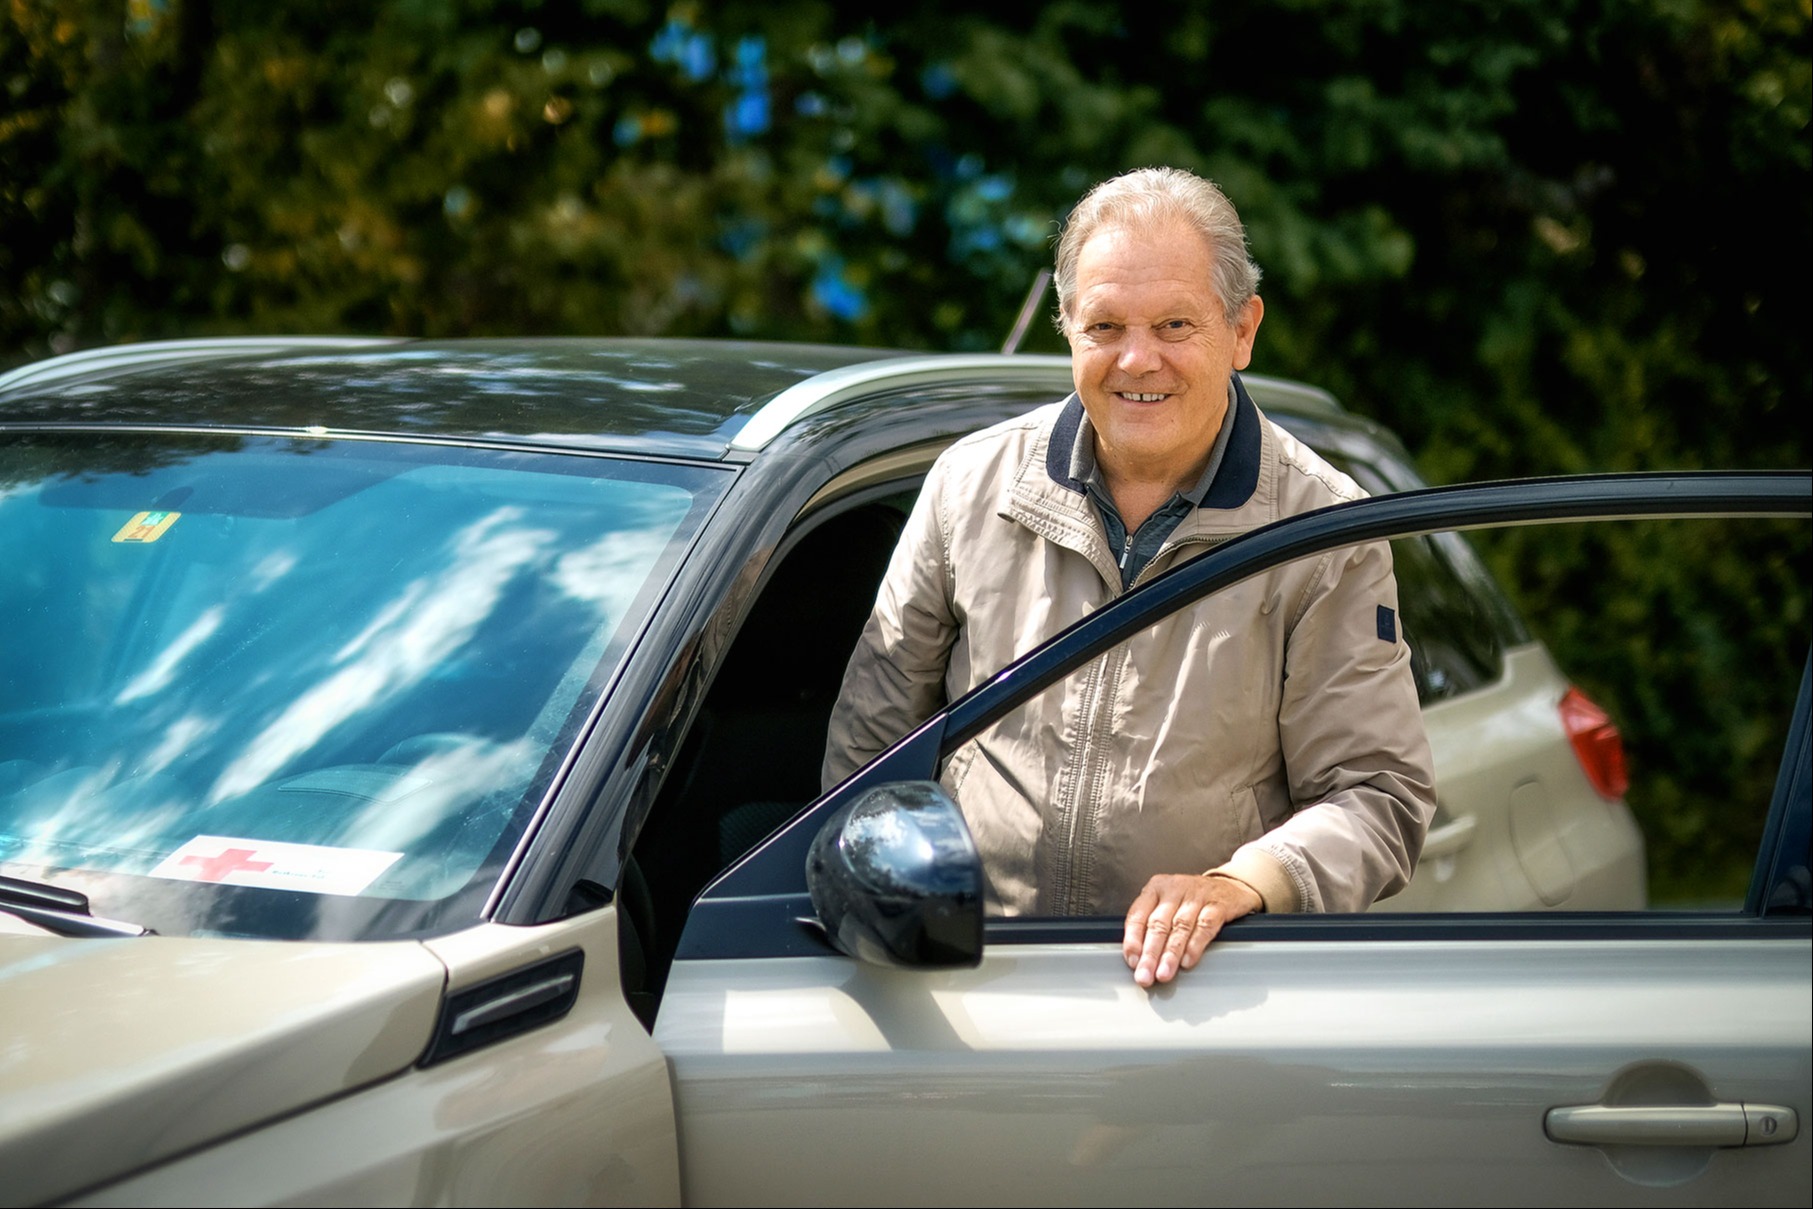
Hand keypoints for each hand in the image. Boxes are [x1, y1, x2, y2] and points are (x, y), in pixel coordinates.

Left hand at [1122, 873, 1262, 987]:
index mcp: (1156, 888)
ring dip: (1170, 954)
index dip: (1133, 940)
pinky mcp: (1218, 904)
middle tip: (1145, 976)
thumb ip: (1152, 926)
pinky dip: (1195, 945)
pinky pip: (1205, 926)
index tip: (1132, 962)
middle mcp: (1174, 889)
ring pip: (1180, 927)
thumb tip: (1137, 959)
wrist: (1230, 886)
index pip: (1138, 915)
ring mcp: (1197, 895)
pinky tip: (1187, 961)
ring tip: (1164, 973)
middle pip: (1158, 924)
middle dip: (1150, 954)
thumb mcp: (1168, 905)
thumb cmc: (1192, 900)